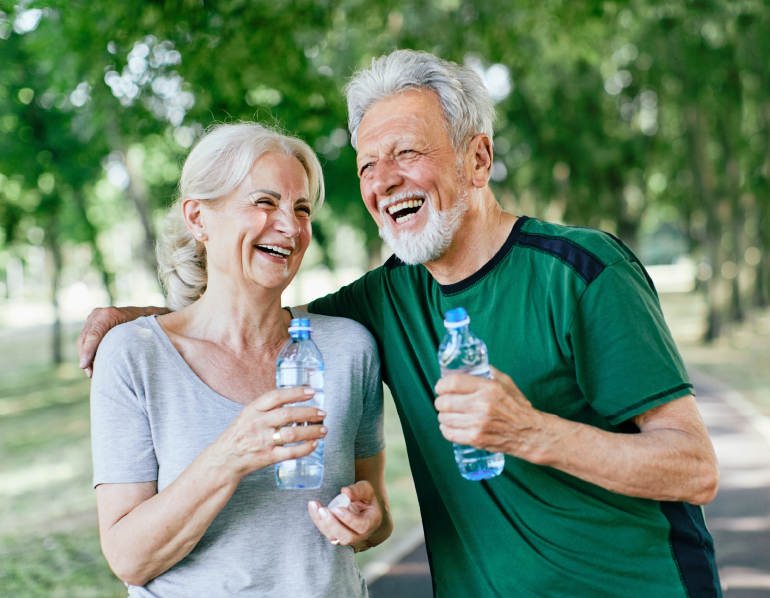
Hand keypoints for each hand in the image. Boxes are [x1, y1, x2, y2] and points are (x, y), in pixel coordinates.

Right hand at [78, 306, 167, 376]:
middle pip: (85, 338)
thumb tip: (157, 343)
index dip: (88, 351)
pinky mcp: (92, 323)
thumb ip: (147, 334)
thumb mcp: (147, 328)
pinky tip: (93, 365)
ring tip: (92, 372)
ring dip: (85, 356)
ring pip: (83, 340)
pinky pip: (85, 339)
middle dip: (85, 357)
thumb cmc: (149, 324)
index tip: (85, 366)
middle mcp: (99, 314)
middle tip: (91, 374)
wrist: (147, 315)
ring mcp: (94, 317)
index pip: (94, 334)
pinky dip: (87, 352)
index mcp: (110, 314)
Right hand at [206, 387, 327, 480]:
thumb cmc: (239, 435)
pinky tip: (314, 444)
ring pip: (292, 434)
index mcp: (252, 410)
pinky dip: (305, 448)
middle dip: (309, 412)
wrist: (224, 459)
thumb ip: (267, 408)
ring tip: (323, 429)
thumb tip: (294, 400)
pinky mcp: (267, 457)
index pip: (276, 396)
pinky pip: (291, 452)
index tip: (311, 392)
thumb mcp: (247, 415)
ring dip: (311, 431)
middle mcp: (257, 423)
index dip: (295, 392)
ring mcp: (262, 441)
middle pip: (288, 414)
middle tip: (322, 413)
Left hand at [308, 481, 382, 550]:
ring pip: (334, 537)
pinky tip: (313, 507)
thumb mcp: (367, 489)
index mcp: (372, 521)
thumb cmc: (366, 497)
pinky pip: (327, 532)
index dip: (349, 520)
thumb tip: (345, 492)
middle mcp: (360, 533)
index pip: (362, 526)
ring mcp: (348, 536)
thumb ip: (358, 490)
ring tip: (315, 506)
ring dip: (322, 523)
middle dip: (333, 525)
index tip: (338, 509)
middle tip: (323, 510)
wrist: (362, 506)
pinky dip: (318, 520)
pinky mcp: (337, 534)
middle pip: (347, 537)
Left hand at [434, 365, 549, 461]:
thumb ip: (488, 372)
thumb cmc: (517, 407)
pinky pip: (449, 433)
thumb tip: (469, 366)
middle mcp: (482, 405)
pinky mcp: (476, 439)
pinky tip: (450, 426)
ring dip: (442, 415)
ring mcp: (478, 424)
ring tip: (448, 414)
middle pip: (445, 402)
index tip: (440, 387)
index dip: (441, 384)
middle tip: (442, 402)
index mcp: (488, 388)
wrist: (530, 433)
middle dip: (440, 401)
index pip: (453, 382)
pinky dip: (446, 429)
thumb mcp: (506, 382)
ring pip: (444, 418)